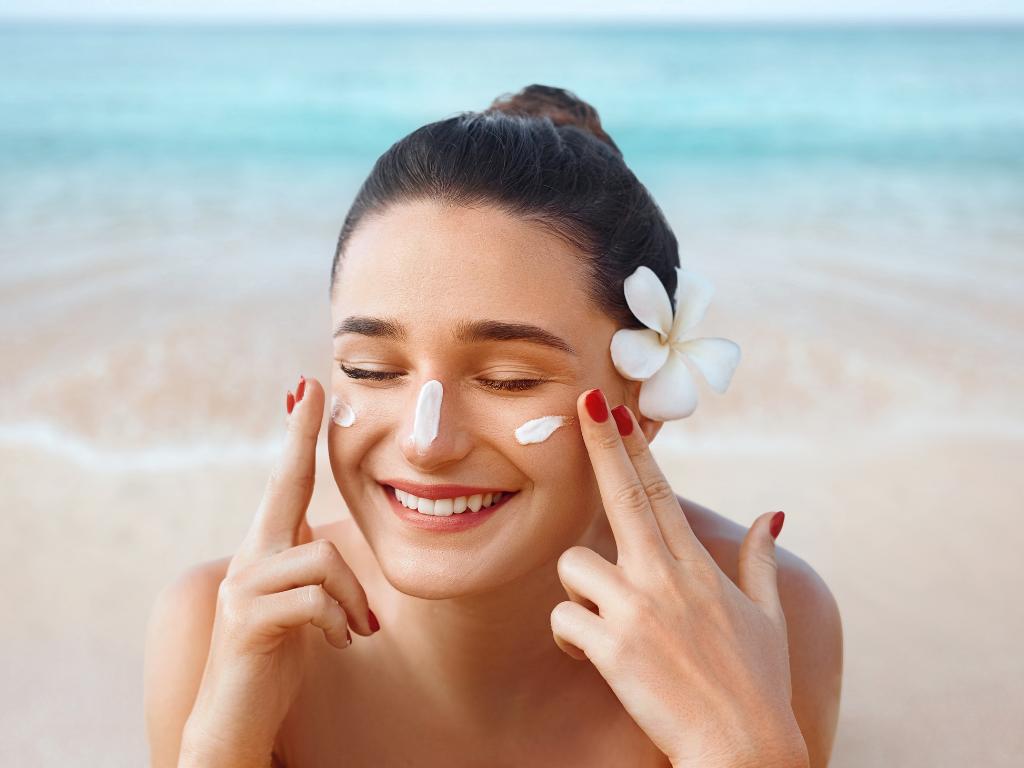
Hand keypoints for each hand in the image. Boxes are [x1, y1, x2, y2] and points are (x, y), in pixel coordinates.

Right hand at [181, 376, 378, 766]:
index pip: (287, 480)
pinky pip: (316, 601)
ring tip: (356, 630)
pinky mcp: (247, 620)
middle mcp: (251, 556)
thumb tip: (313, 535)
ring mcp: (244, 586)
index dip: (297, 435)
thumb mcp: (296, 599)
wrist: (237, 716)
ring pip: (323, 560)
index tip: (305, 388)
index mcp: (268, 548)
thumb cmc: (277, 652)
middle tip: (311, 390)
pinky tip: (340, 642)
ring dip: (353, 600)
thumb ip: (301, 563)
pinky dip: (340, 623)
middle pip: (285, 485)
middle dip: (300, 436)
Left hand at [549, 388, 808, 767]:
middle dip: (601, 444)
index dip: (636, 447)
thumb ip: (760, 560)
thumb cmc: (756, 686)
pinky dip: (569, 635)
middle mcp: (665, 576)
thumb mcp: (767, 617)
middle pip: (623, 494)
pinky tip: (591, 656)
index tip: (617, 411)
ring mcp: (638, 608)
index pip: (659, 491)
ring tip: (600, 622)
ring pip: (574, 565)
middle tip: (583, 402)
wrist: (745, 750)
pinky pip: (564, 619)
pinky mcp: (612, 646)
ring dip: (577, 589)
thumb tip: (772, 514)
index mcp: (696, 566)